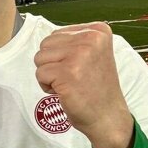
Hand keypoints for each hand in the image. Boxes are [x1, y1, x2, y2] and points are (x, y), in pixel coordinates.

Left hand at [34, 22, 134, 147]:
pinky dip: (47, 86)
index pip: (56, 34)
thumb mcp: (94, 54)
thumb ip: (74, 42)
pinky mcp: (68, 72)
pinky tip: (65, 92)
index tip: (80, 68)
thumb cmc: (96, 88)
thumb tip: (49, 41)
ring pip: (40, 58)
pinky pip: (40, 74)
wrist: (107, 116)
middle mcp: (91, 38)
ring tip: (69, 83)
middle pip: (45, 44)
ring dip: (49, 75)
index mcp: (98, 31)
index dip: (60, 56)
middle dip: (52, 64)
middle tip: (72, 77)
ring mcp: (80, 55)